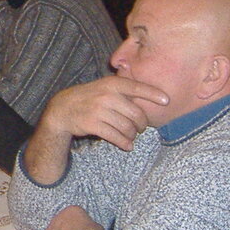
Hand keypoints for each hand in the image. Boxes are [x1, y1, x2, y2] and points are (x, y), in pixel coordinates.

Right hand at [40, 75, 168, 150]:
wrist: (63, 108)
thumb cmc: (90, 98)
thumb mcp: (105, 87)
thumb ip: (124, 90)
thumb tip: (151, 99)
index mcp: (112, 84)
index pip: (137, 87)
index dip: (154, 94)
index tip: (167, 101)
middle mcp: (107, 95)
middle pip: (136, 114)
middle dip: (141, 124)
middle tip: (140, 128)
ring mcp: (99, 110)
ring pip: (127, 127)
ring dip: (132, 136)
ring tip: (131, 136)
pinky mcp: (92, 124)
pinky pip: (116, 137)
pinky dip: (125, 143)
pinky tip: (127, 145)